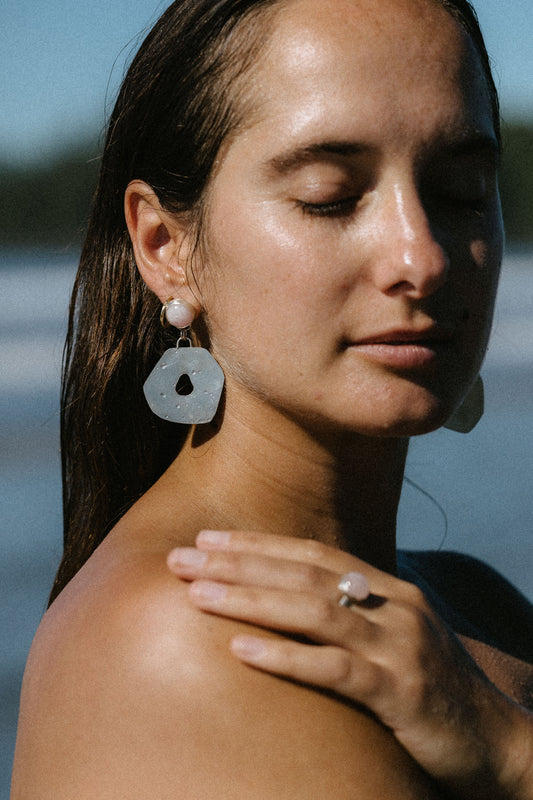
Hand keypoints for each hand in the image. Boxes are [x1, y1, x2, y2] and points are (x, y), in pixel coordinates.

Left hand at [167, 530, 532, 798]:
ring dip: (251, 599)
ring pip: (315, 612)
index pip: (314, 553)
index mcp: (388, 589)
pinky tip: (241, 652)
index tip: (208, 539)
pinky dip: (286, 657)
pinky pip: (335, 669)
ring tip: (197, 595)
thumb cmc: (429, 690)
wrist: (494, 741)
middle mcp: (393, 606)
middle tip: (182, 558)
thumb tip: (285, 603)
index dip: (259, 544)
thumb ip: (348, 617)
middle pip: (305, 574)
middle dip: (239, 563)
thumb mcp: (390, 640)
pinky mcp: (401, 692)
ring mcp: (399, 647)